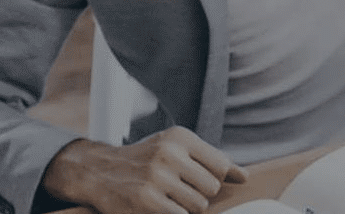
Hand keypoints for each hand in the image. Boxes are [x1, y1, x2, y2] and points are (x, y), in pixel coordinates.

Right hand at [39, 126, 248, 213]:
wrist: (99, 171)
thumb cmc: (145, 161)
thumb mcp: (176, 150)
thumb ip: (212, 161)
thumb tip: (245, 177)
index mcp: (180, 137)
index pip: (221, 166)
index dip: (212, 179)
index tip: (194, 179)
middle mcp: (169, 153)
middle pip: (212, 188)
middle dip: (199, 194)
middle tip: (177, 189)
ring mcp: (157, 177)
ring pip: (199, 205)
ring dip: (187, 208)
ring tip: (168, 198)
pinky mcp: (147, 201)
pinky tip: (159, 207)